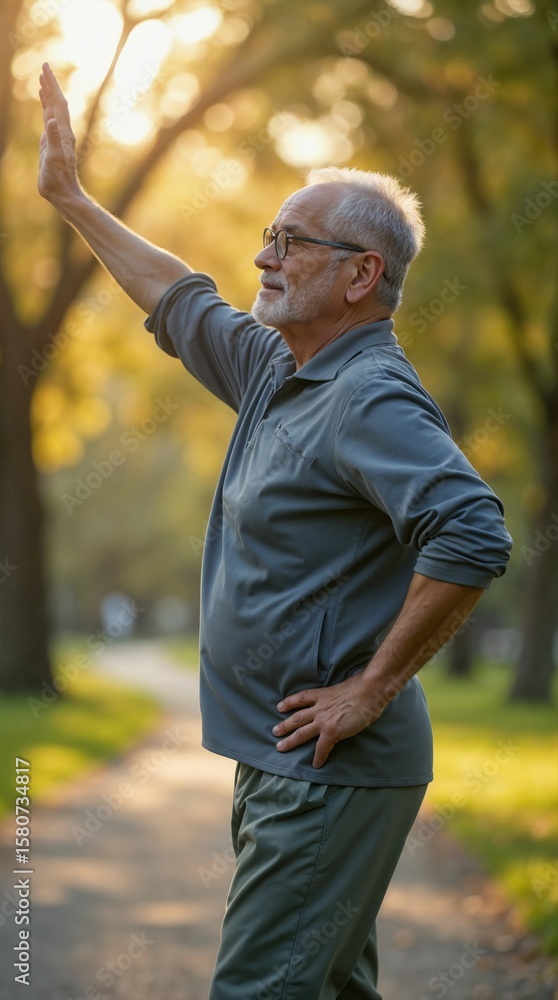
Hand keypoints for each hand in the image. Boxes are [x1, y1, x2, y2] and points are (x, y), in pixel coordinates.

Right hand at [38, 63, 79, 204]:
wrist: (62, 193)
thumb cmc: (58, 178)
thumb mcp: (54, 158)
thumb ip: (53, 139)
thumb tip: (51, 121)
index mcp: (63, 132)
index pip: (58, 103)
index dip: (52, 85)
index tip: (45, 68)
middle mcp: (62, 131)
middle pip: (56, 102)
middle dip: (50, 84)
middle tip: (44, 66)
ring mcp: (57, 137)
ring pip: (52, 110)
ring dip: (48, 95)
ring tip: (42, 81)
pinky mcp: (51, 144)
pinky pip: (48, 120)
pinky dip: (45, 109)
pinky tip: (43, 105)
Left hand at [272, 672, 382, 768]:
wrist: (367, 693)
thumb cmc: (360, 687)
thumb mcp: (341, 688)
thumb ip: (335, 696)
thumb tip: (339, 699)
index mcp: (321, 695)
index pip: (300, 698)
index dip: (289, 703)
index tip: (280, 707)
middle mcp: (318, 708)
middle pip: (296, 718)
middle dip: (284, 725)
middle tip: (274, 732)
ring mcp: (323, 721)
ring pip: (301, 732)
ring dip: (290, 741)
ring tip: (280, 747)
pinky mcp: (332, 732)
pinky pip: (321, 748)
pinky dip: (318, 757)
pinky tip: (315, 764)